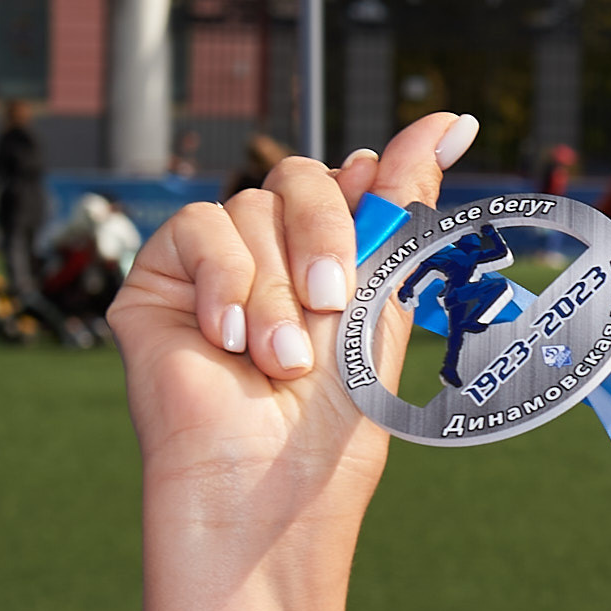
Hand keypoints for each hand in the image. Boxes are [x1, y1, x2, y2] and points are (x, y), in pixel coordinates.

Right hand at [109, 115, 473, 533]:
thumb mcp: (381, 304)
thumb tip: (451, 119)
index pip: (354, 183)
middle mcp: (275, 263)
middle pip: (303, 178)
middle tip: (328, 307)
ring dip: (275, 289)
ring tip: (276, 361)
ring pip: (251, 205)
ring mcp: (215, 272)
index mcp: (335, 268)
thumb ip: (405, 207)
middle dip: (327, 236)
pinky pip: (198, 228)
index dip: (373, 182)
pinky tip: (227, 339)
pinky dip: (224, 279)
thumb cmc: (327, 428)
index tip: (391, 182)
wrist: (261, 491)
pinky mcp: (159, 283)